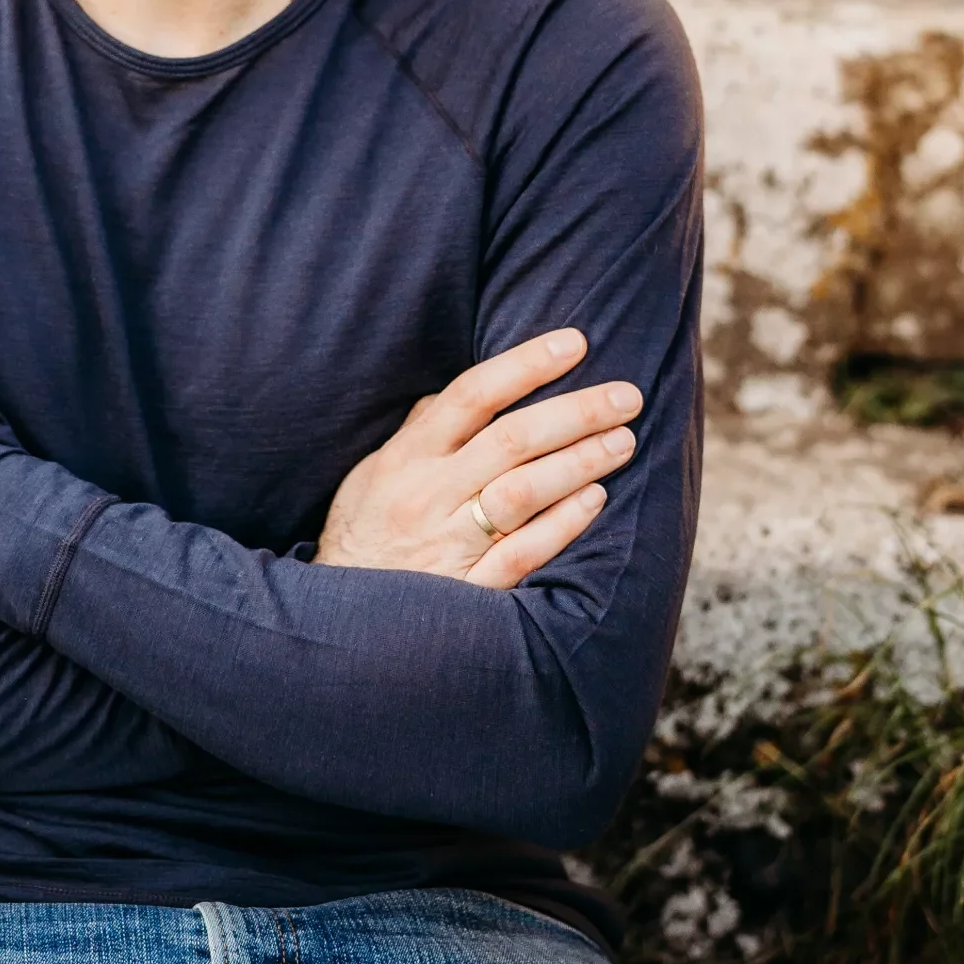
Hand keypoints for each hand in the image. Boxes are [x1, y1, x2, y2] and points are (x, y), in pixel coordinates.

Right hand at [315, 329, 639, 590]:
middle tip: (626, 396)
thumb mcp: (373, 473)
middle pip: (510, 439)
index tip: (575, 343)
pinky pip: (520, 554)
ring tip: (623, 441)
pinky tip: (596, 501)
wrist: (338, 620)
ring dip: (577, 462)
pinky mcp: (467, 590)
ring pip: (521, 492)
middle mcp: (429, 494)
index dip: (525, 364)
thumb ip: (417, 433)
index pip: (472, 395)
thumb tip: (455, 393)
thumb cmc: (362, 534)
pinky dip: (561, 526)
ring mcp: (448, 543)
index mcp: (408, 457)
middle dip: (576, 412)